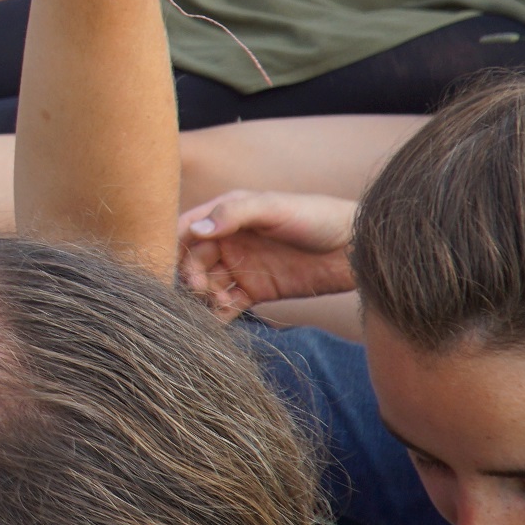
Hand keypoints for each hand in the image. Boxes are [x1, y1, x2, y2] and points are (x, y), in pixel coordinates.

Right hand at [176, 190, 358, 317]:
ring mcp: (242, 267)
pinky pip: (228, 304)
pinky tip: (219, 317)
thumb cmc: (317, 216)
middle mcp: (229, 241)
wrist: (356, 248)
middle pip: (193, 260)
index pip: (187, 229)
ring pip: (208, 284)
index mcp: (226, 214)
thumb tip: (195, 231)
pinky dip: (219, 313)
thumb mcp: (273, 208)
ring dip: (204, 296)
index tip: (169, 263)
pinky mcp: (257, 291)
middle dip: (190, 275)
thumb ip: (233, 214)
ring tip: (218, 302)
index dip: (172, 245)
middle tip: (200, 287)